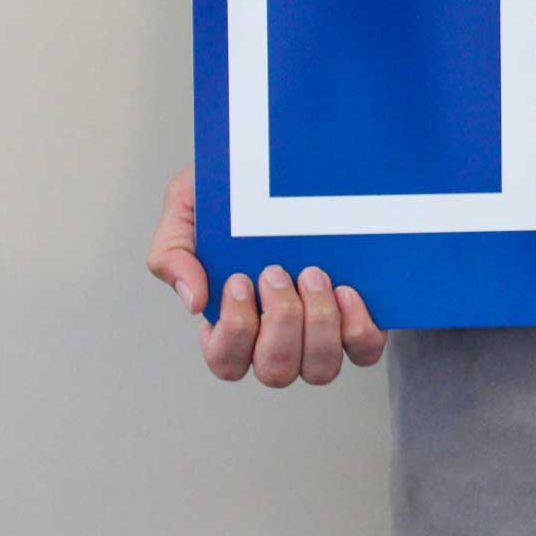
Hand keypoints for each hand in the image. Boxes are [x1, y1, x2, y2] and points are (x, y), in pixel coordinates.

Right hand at [145, 167, 386, 384]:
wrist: (290, 165)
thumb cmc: (235, 196)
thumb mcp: (187, 209)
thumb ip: (171, 253)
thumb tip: (194, 301)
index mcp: (232, 324)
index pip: (226, 361)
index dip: (235, 330)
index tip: (240, 280)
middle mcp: (277, 340)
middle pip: (276, 370)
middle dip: (280, 321)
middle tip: (277, 272)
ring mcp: (320, 336)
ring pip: (319, 369)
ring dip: (318, 324)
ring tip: (314, 274)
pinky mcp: (358, 322)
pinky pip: (363, 351)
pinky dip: (357, 328)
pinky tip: (346, 290)